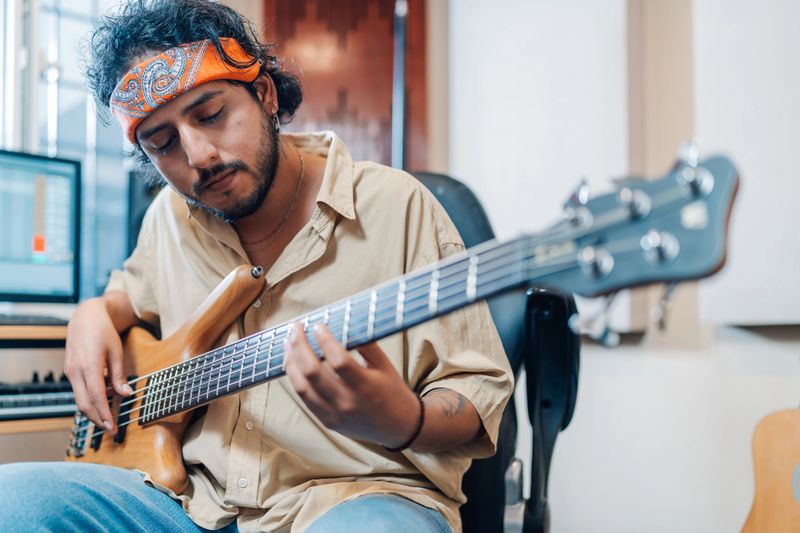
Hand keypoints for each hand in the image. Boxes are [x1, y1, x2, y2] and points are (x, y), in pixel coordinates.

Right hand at [64, 297, 132, 433]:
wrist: (84, 317)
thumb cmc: (103, 331)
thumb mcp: (116, 351)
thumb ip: (119, 375)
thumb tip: (126, 395)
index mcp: (88, 366)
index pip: (96, 397)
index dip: (104, 415)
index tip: (113, 428)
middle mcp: (75, 371)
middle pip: (83, 404)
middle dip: (97, 420)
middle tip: (111, 430)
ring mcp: (70, 372)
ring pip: (79, 399)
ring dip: (92, 412)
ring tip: (108, 420)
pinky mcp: (70, 371)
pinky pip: (79, 391)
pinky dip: (89, 400)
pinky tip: (103, 402)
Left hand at [284, 323, 419, 447]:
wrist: (398, 427)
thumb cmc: (392, 391)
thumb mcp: (385, 365)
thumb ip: (365, 345)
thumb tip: (344, 323)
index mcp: (366, 387)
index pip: (339, 361)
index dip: (325, 341)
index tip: (319, 325)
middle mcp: (348, 403)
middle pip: (313, 372)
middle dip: (299, 346)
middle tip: (296, 328)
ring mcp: (335, 415)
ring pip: (301, 387)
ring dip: (291, 362)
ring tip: (288, 343)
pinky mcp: (327, 422)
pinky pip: (304, 398)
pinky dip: (295, 379)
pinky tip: (293, 364)